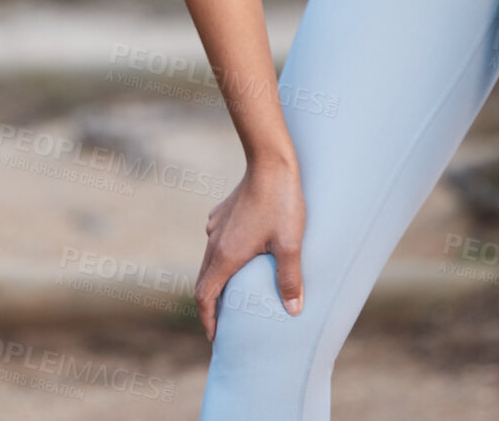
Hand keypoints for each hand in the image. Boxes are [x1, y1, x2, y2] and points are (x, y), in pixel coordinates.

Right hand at [194, 157, 305, 340]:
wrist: (270, 162)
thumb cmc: (281, 203)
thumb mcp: (290, 244)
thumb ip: (289, 279)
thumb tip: (293, 310)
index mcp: (226, 255)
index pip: (206, 296)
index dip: (208, 320)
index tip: (215, 337)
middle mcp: (215, 242)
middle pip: (204, 281)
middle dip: (212, 304)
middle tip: (224, 323)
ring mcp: (216, 225)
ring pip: (210, 260)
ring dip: (217, 280)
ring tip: (233, 292)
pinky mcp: (222, 213)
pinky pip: (217, 242)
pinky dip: (223, 258)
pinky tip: (241, 256)